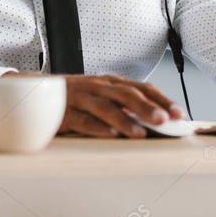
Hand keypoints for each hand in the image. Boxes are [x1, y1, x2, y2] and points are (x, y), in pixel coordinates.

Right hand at [5, 72, 183, 137]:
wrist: (36, 91)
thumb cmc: (77, 97)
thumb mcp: (102, 94)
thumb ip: (125, 104)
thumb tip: (158, 121)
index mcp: (111, 82)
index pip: (141, 87)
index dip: (161, 99)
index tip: (178, 113)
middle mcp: (98, 86)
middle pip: (126, 94)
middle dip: (147, 107)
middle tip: (164, 120)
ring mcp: (81, 98)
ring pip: (105, 107)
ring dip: (125, 120)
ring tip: (140, 133)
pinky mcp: (65, 112)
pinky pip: (82, 119)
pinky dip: (96, 127)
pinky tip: (109, 134)